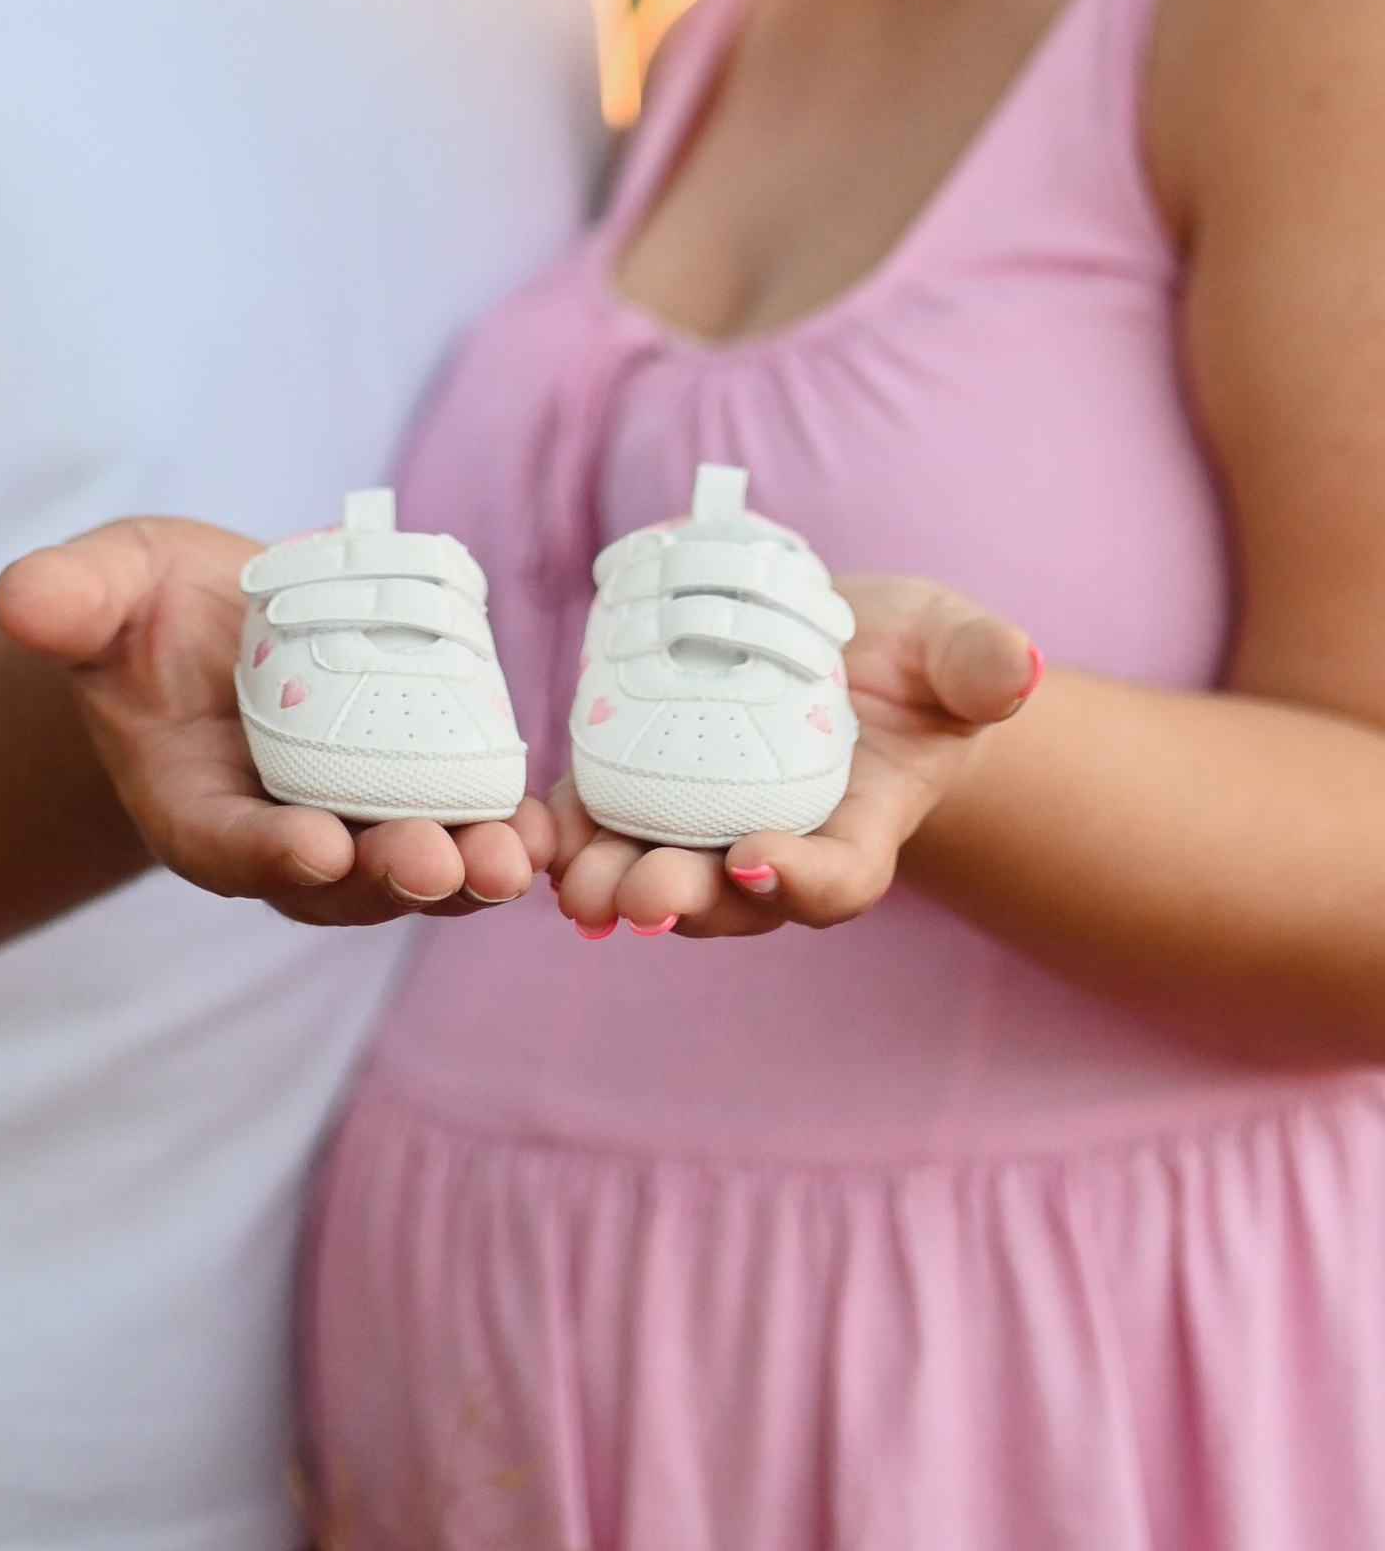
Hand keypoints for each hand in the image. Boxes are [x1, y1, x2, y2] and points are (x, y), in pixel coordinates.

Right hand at [0, 517, 551, 926]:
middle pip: (333, 880)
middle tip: (440, 863)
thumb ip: (67, 599)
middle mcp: (270, 833)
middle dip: (389, 877)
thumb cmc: (142, 611)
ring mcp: (344, 820)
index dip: (268, 854)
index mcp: (187, 803)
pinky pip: (456, 826)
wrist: (208, 626)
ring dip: (464, 872)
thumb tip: (22, 598)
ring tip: (516, 858)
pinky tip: (549, 826)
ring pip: (406, 868)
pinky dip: (501, 835)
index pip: (225, 844)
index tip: (316, 850)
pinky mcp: (404, 790)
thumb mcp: (101, 590)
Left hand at [549, 572, 1039, 939]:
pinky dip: (568, 838)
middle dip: (686, 900)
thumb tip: (1018, 666)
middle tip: (643, 892)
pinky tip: (533, 835)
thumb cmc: (917, 661)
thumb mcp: (956, 650)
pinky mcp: (648, 785)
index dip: (800, 882)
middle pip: (733, 897)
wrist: (849, 652)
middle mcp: (781, 842)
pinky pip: (603, 823)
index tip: (759, 860)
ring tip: (578, 886)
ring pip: (659, 874)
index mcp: (862, 826)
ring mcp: (709, 823)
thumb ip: (981, 663)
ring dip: (614, 887)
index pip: (838, 879)